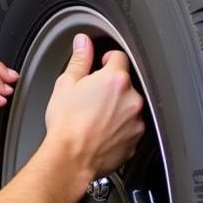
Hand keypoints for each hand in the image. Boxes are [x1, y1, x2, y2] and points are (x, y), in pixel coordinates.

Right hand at [43, 33, 145, 177]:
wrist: (70, 159)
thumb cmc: (66, 125)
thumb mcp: (66, 85)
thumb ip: (79, 60)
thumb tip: (83, 43)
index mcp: (115, 80)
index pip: (119, 57)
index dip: (107, 60)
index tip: (100, 67)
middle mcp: (131, 99)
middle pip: (125, 83)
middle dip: (111, 87)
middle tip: (91, 97)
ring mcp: (135, 121)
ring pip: (128, 106)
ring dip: (116, 108)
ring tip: (94, 117)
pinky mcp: (135, 141)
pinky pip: (129, 128)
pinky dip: (119, 128)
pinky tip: (100, 131)